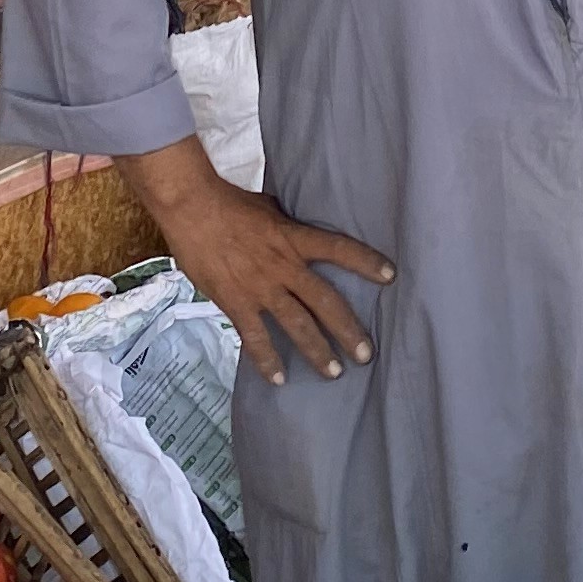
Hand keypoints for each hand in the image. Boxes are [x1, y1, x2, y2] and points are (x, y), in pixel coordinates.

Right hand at [128, 137, 391, 385]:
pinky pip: (256, 338)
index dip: (366, 262)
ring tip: (335, 373)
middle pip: (325, 302)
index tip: (390, 276)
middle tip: (366, 354)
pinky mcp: (237, 303)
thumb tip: (297, 229)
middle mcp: (284, 266)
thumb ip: (286, 225)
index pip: (339, 249)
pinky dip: (268, 360)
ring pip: (297, 325)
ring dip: (317, 351)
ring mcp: (261, 288)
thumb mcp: (268, 208)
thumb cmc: (228, 202)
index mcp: (294, 238)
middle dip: (347, 330)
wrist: (192, 208)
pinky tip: (278, 379)